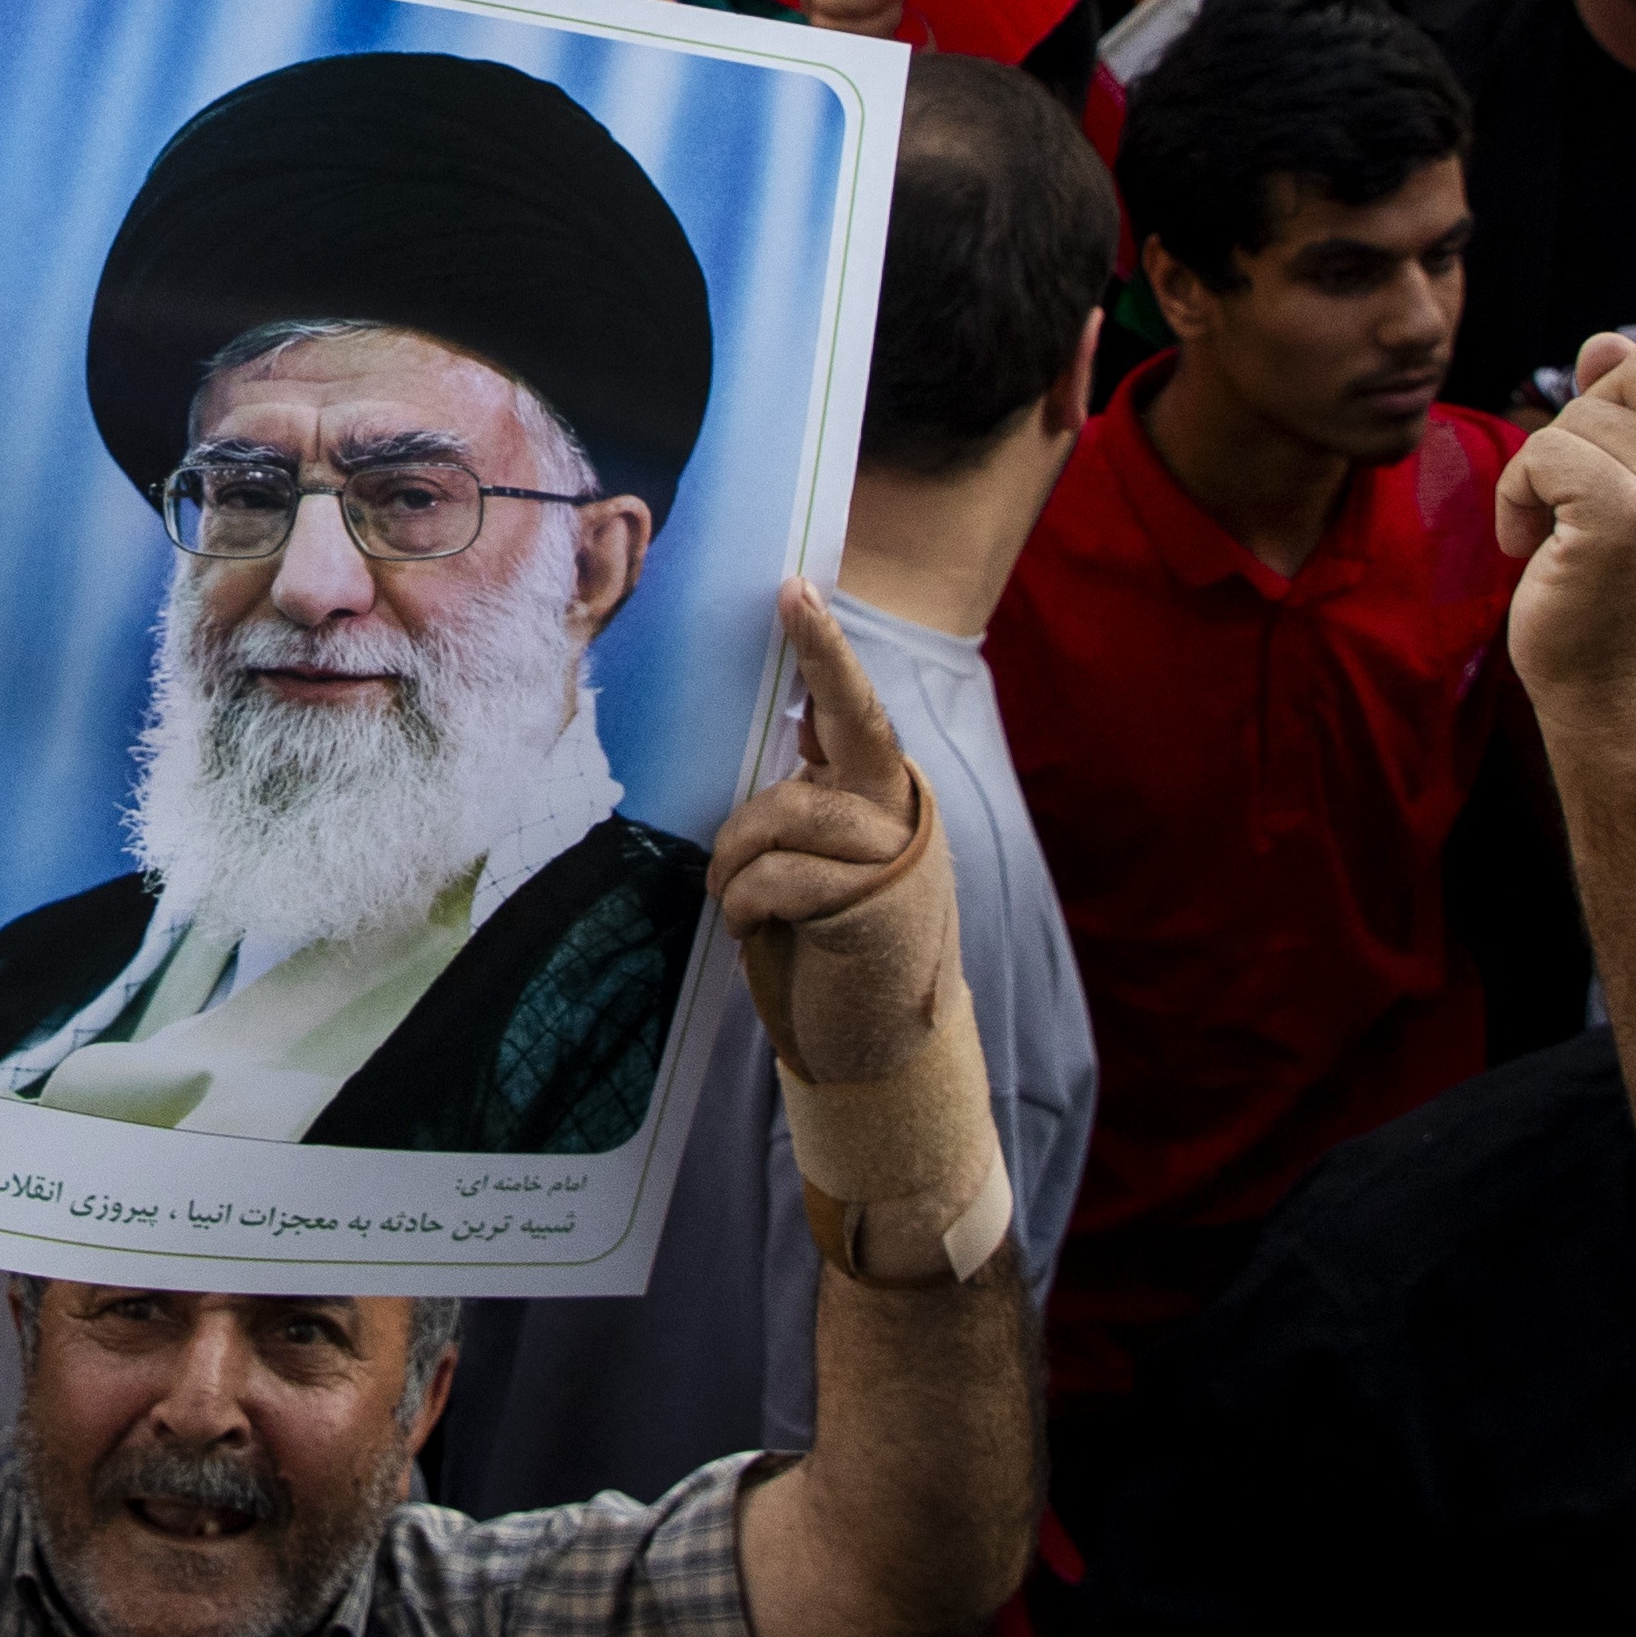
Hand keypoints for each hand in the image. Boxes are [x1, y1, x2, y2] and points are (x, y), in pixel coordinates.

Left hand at [714, 583, 944, 1085]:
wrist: (874, 1048)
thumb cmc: (829, 948)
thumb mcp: (819, 862)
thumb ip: (813, 801)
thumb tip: (790, 733)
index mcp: (884, 797)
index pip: (856, 709)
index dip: (825, 647)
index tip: (796, 588)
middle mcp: (900, 814)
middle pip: (853, 720)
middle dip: (823, 652)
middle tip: (791, 596)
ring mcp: (892, 859)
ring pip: (784, 811)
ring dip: (737, 857)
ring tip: (735, 895)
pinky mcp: (871, 907)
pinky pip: (777, 877)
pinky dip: (747, 901)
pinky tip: (755, 928)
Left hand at [1497, 197, 1635, 731]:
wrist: (1620, 701)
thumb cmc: (1621, 595)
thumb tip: (1608, 345)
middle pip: (1635, 372)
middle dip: (1590, 431)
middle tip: (1601, 522)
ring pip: (1580, 411)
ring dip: (1546, 472)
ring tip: (1572, 544)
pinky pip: (1542, 452)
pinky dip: (1514, 498)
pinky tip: (1537, 551)